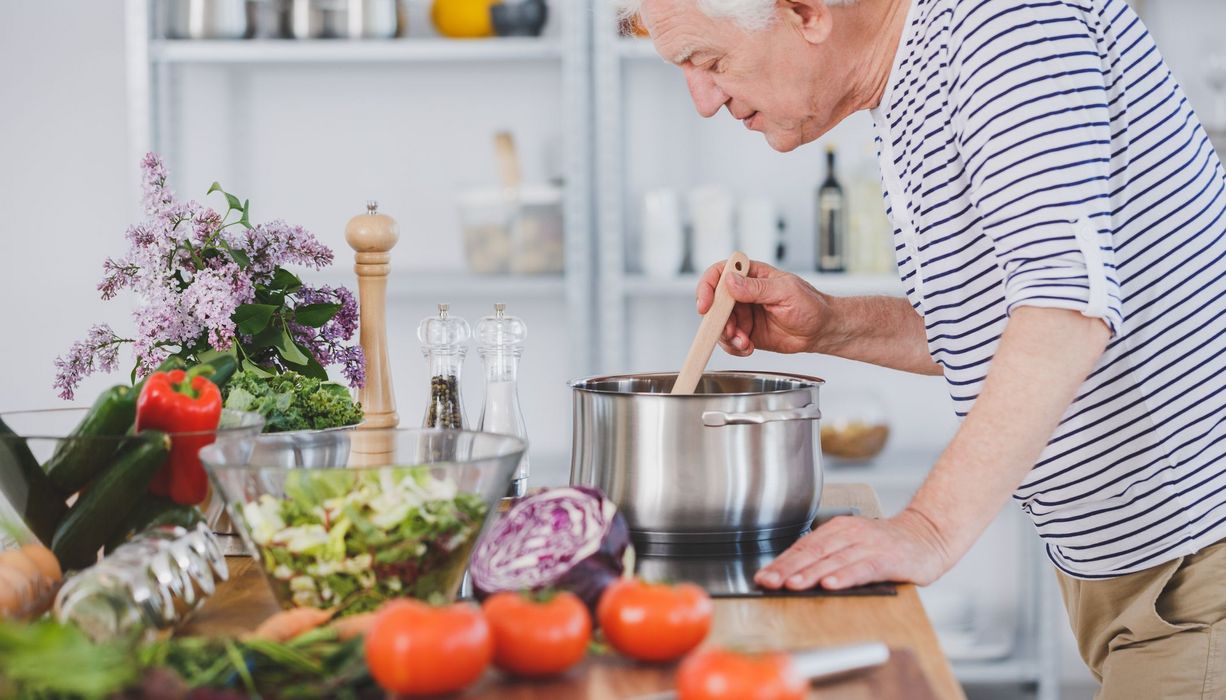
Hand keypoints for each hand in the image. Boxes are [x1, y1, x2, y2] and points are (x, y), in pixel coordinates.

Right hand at [696, 259, 836, 356]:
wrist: (821, 330)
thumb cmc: (810, 305)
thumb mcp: (786, 292)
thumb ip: (757, 288)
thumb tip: (731, 281)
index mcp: (752, 275)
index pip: (720, 273)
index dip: (707, 287)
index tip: (706, 305)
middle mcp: (743, 293)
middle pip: (715, 302)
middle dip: (718, 320)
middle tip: (731, 331)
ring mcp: (743, 314)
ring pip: (719, 324)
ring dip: (727, 336)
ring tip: (744, 342)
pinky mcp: (746, 332)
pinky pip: (729, 340)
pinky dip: (734, 347)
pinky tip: (748, 347)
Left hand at [754, 509, 953, 590]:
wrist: (927, 536)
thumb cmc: (885, 546)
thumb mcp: (851, 544)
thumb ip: (826, 556)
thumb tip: (791, 574)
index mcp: (837, 529)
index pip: (802, 547)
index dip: (781, 563)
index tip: (762, 577)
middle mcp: (850, 534)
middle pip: (813, 552)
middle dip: (787, 569)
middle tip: (768, 582)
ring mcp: (869, 545)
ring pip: (834, 560)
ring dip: (810, 573)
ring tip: (792, 585)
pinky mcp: (887, 558)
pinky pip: (863, 568)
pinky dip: (845, 576)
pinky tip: (831, 585)